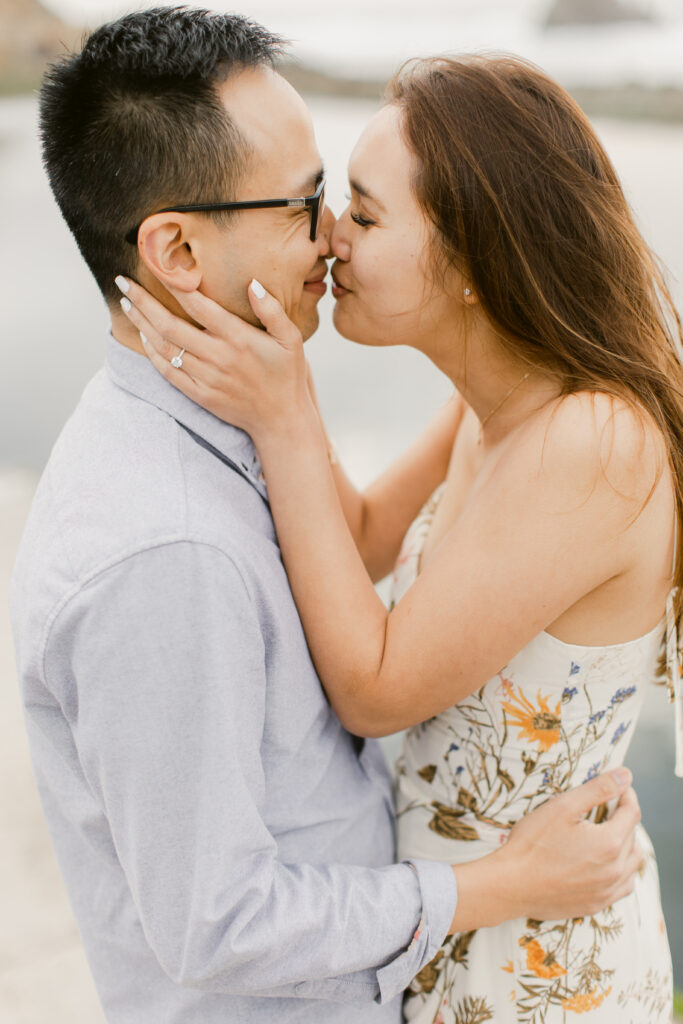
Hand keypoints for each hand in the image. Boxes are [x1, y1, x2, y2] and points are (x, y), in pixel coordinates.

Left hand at [114, 276, 309, 442]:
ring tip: (127, 304)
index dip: (174, 284)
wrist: (281, 420)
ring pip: (165, 347)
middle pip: (170, 325)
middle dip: (143, 301)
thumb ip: (272, 310)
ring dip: (141, 324)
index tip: (156, 266)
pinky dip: (152, 353)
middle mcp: (219, 357)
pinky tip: (143, 336)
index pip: (198, 305)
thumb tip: (252, 283)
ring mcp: (207, 377)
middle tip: (123, 282)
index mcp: (239, 338)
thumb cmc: (286, 375)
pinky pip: (169, 372)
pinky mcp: (200, 394)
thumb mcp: (291, 339)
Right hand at [448, 768, 643, 932]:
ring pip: (633, 865)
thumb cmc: (533, 842)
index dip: (626, 795)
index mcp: (609, 843)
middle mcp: (615, 870)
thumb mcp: (563, 807)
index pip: (631, 813)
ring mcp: (606, 891)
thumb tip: (626, 775)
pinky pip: (622, 887)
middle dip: (624, 818)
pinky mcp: (596, 905)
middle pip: (633, 837)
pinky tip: (606, 864)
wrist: (510, 885)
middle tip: (607, 808)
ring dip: (627, 846)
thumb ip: (598, 789)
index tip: (618, 786)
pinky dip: (621, 871)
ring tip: (609, 834)